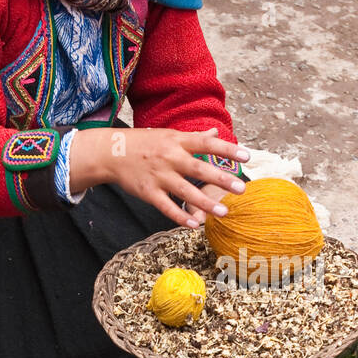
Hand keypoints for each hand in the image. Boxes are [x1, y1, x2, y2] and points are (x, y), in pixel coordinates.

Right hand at [68, 125, 249, 226]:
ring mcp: (159, 176)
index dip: (227, 149)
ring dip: (206, 203)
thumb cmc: (144, 143)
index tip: (246, 156)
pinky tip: (194, 225)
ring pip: (185, 191)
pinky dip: (180, 216)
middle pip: (199, 169)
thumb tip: (216, 132)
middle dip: (221, 179)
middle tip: (242, 188)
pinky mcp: (148, 192)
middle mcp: (170, 158)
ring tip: (224, 212)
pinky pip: (166, 206)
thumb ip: (194, 137)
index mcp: (177, 141)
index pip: (206, 144)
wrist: (110, 152)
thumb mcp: (169, 135)